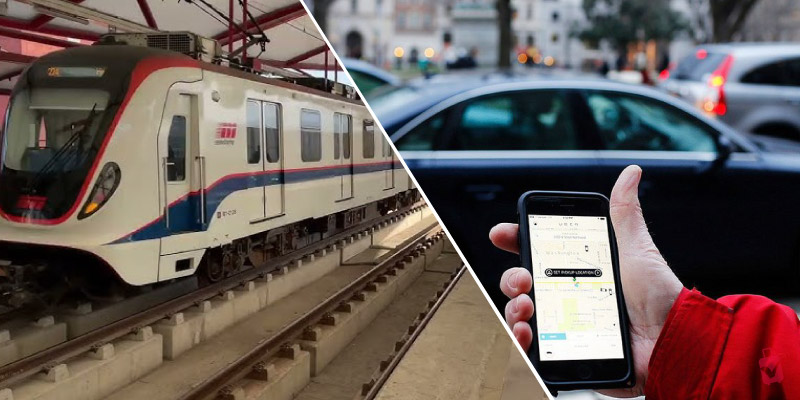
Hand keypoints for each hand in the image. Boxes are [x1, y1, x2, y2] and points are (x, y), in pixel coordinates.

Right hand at [489, 165, 683, 396]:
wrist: (674, 343)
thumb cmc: (660, 299)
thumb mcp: (637, 250)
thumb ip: (625, 214)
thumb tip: (631, 172)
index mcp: (581, 270)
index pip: (539, 252)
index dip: (516, 240)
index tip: (502, 234)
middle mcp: (568, 296)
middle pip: (522, 283)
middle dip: (511, 278)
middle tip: (524, 279)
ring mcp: (565, 326)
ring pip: (520, 314)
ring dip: (512, 308)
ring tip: (527, 307)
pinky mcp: (566, 352)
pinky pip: (533, 349)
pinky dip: (520, 341)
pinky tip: (525, 335)